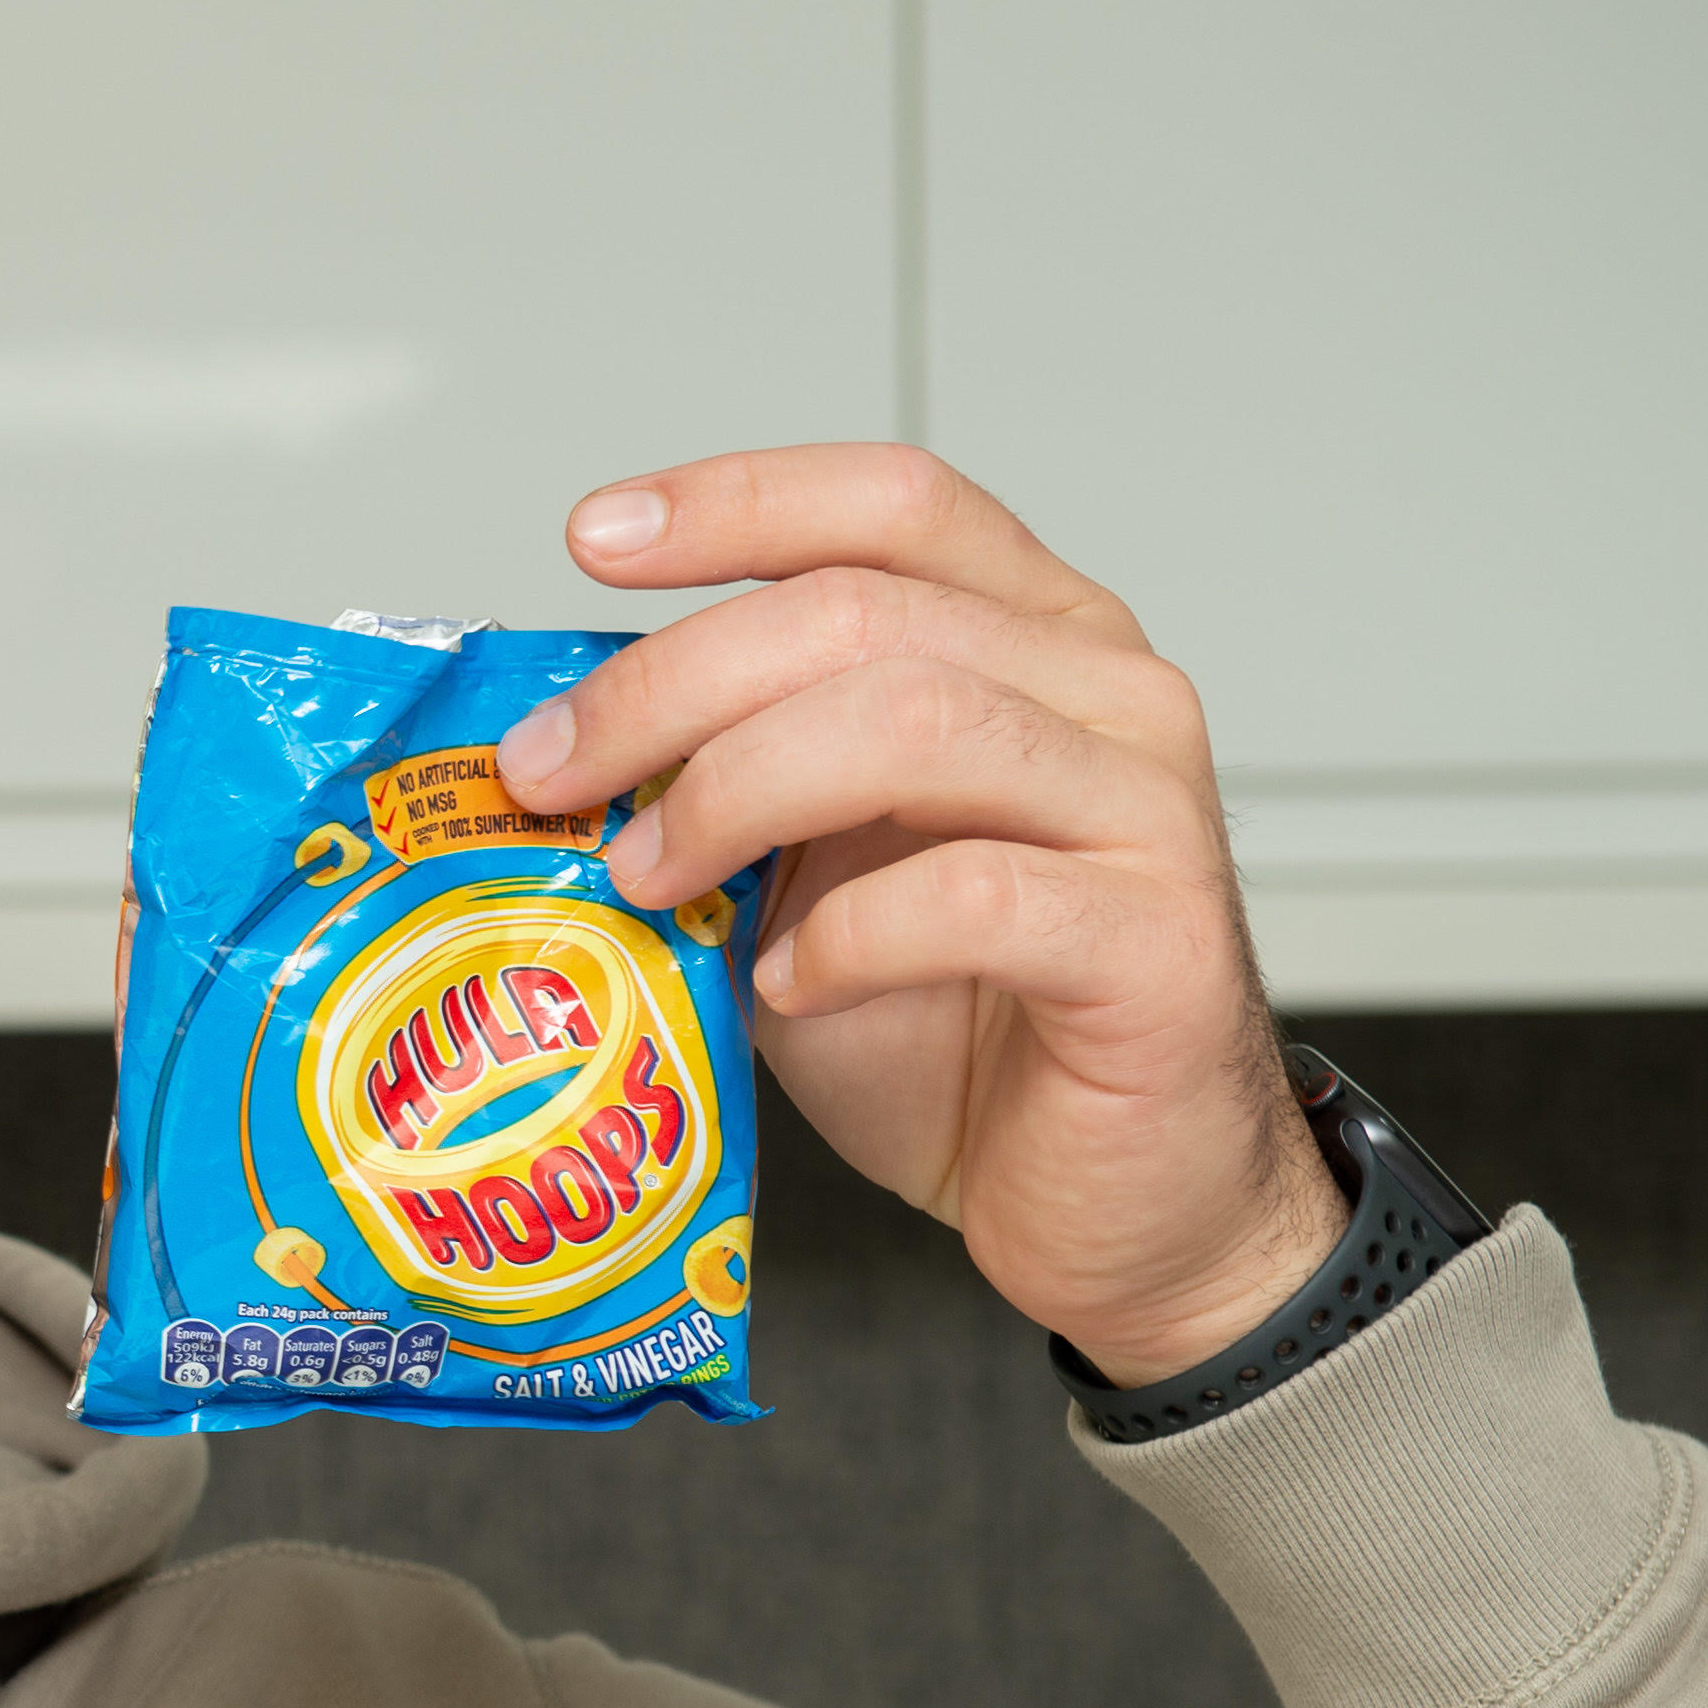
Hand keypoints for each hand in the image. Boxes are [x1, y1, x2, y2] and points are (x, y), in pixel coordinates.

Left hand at [486, 446, 1341, 1384]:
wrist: (1114, 1205)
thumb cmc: (963, 1034)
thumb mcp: (815, 878)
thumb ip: (734, 792)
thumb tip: (558, 755)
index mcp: (1032, 642)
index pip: (891, 504)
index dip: (737, 502)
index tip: (593, 539)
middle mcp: (1107, 696)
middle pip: (861, 608)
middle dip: (671, 683)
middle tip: (553, 774)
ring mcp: (1145, 814)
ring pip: (917, 722)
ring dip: (737, 791)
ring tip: (645, 879)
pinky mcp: (1154, 946)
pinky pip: (976, 896)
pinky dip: (844, 937)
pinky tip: (781, 984)